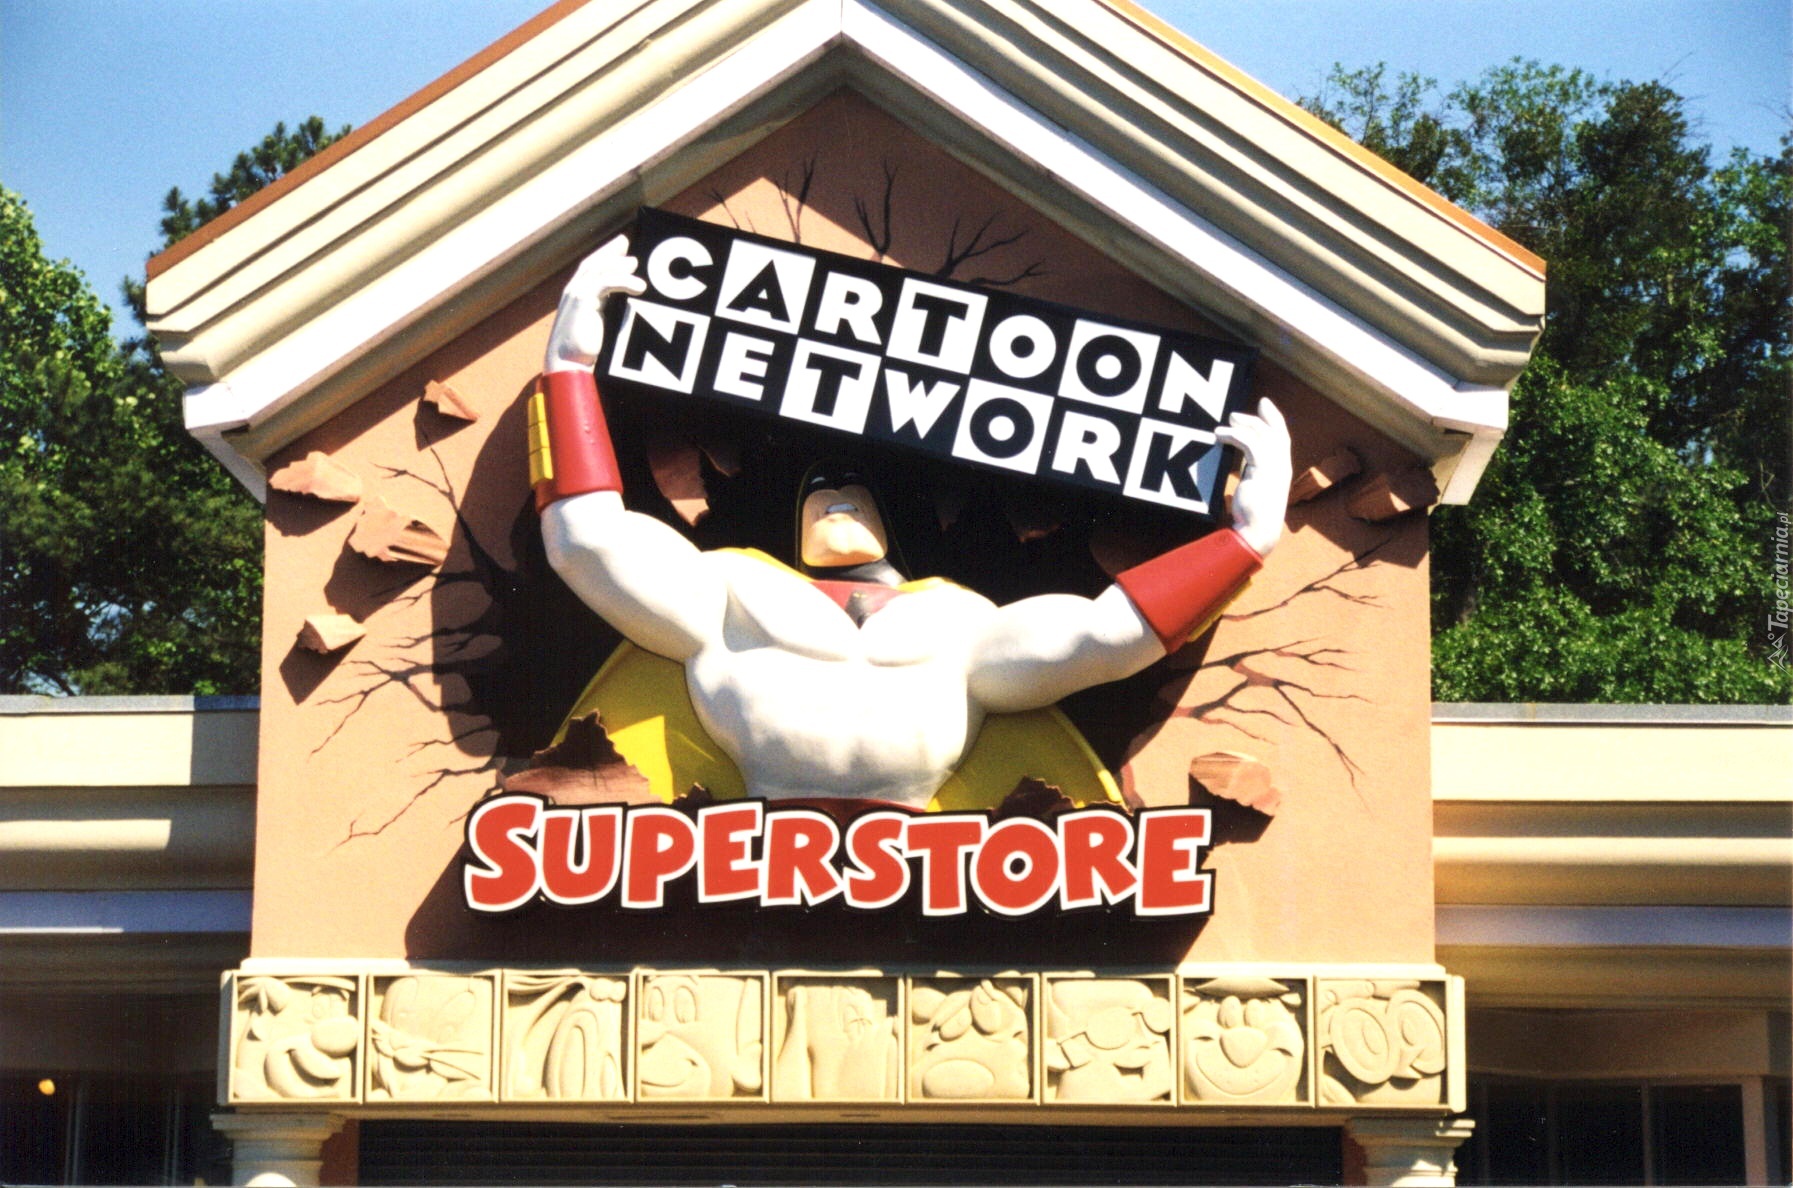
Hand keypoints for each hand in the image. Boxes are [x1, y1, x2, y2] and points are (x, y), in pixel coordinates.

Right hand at [544, 235, 646, 372]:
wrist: (567, 364)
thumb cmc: (584, 351)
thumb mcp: (598, 326)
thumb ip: (606, 310)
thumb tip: (627, 300)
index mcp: (575, 296)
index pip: (589, 268)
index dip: (604, 255)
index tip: (621, 246)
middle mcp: (573, 291)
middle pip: (592, 263)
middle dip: (610, 251)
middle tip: (626, 242)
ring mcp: (575, 294)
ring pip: (598, 269)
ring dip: (618, 264)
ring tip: (635, 263)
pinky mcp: (582, 300)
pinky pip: (605, 282)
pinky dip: (624, 281)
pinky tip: (639, 286)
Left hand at [1215, 399, 1290, 556]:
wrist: (1258, 531)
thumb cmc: (1253, 516)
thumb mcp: (1254, 488)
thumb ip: (1252, 471)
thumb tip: (1242, 463)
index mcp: (1282, 469)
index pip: (1282, 437)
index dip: (1274, 419)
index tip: (1265, 405)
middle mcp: (1282, 465)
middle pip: (1274, 431)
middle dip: (1258, 418)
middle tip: (1235, 414)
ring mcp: (1275, 467)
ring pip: (1262, 435)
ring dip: (1243, 425)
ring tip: (1225, 423)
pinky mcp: (1263, 469)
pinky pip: (1250, 443)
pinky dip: (1235, 435)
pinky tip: (1221, 435)